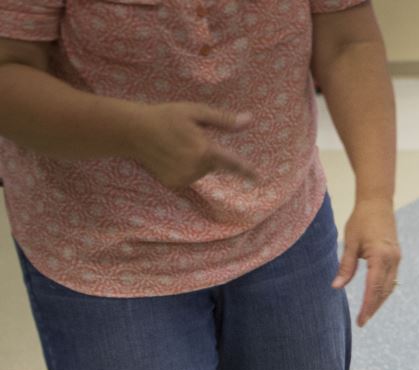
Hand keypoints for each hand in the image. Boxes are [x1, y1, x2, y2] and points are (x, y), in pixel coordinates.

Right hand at [131, 103, 256, 190]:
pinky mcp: (174, 183)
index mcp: (204, 150)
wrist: (133, 130)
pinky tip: (170, 156)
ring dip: (196, 160)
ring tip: (176, 145)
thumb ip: (223, 119)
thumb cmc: (166, 116)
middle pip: (214, 164)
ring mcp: (184, 177)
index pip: (232, 164)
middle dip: (207, 152)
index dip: (247, 172)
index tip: (259, 179)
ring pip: (201, 171)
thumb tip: (249, 120)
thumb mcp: (195, 112)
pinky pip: (188, 176)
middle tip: (188, 137)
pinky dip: (184, 168)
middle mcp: (196, 167)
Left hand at [333, 198, 400, 326]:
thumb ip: (345, 267)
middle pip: (384, 292)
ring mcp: (397, 259)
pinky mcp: (396, 257)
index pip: (374, 289)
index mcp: (381, 257)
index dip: (368, 307)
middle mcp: (392, 260)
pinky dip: (383, 290)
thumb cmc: (361, 220)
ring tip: (368, 312)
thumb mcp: (350, 243)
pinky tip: (376, 296)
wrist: (378, 203)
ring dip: (379, 300)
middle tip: (363, 321)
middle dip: (374, 307)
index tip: (361, 321)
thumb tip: (337, 287)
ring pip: (390, 287)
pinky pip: (392, 279)